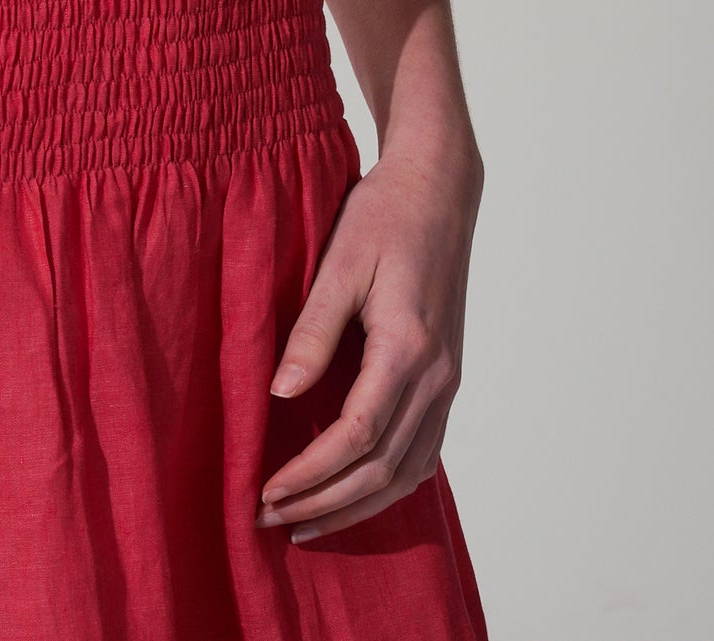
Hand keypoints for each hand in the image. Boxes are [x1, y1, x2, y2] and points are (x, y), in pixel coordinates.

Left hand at [255, 138, 482, 541]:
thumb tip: (279, 395)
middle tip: (271, 520)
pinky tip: (355, 493)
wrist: (438, 189)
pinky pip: (424, 453)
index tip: (266, 491)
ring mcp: (447, 382)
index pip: (357, 436)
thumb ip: (313, 332)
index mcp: (408, 348)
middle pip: (383, 469)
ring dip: (357, 506)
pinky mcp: (446, 378)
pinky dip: (388, 485)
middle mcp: (437, 376)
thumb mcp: (339, 263)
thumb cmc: (384, 216)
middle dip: (325, 503)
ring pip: (408, 472)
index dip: (311, 473)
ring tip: (306, 523)